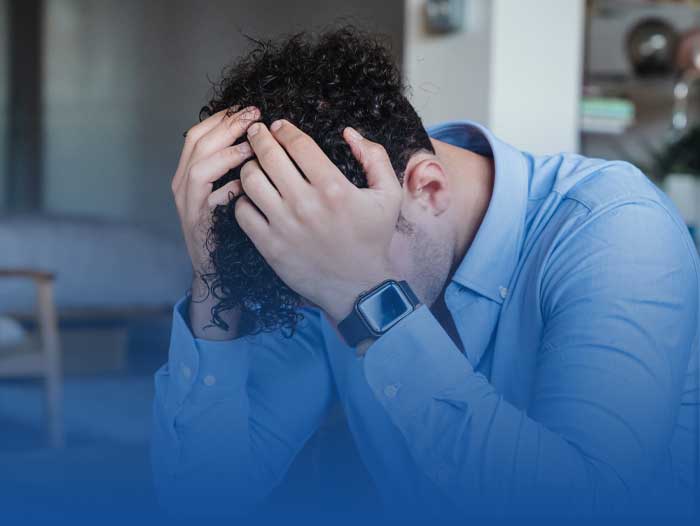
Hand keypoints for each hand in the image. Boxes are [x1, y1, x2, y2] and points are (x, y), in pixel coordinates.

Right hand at [172, 106, 258, 337]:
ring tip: (251, 147)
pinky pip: (208, 200)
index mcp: (189, 172)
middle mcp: (182, 184)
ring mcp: (187, 204)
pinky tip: (246, 185)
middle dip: (226, 126)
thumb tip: (260, 138)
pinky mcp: (197, 223)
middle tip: (254, 116)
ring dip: (226, 153)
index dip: (221, 118)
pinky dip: (227, 188)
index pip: (199, 133)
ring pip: (199, 167)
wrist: (216, 270)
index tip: (247, 108)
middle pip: (197, 142)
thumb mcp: (231, 190)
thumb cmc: (229, 227)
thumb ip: (236, 166)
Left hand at [237, 120, 401, 322]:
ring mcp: (284, 226)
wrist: (359, 287)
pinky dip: (243, 199)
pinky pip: (242, 212)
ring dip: (249, 166)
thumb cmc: (373, 240)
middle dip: (259, 137)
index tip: (278, 125)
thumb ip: (375, 157)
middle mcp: (306, 204)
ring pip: (250, 180)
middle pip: (268, 156)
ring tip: (254, 164)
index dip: (284, 129)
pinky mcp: (270, 246)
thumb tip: (349, 132)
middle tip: (256, 132)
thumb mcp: (389, 195)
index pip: (298, 144)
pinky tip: (252, 197)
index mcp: (334, 187)